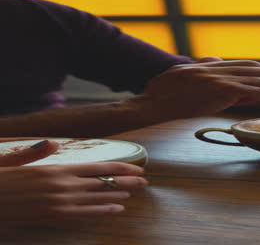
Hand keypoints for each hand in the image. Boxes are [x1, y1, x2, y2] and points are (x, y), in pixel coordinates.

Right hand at [0, 140, 147, 221]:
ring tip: (135, 192)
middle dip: (127, 181)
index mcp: (56, 168)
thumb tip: (55, 142)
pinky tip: (118, 209)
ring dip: (119, 195)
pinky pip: (85, 214)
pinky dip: (103, 211)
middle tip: (145, 181)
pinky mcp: (54, 216)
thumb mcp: (16, 159)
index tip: (136, 168)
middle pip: (103, 182)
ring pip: (98, 198)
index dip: (121, 168)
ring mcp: (60, 201)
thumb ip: (39, 152)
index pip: (98, 167)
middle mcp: (62, 184)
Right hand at [133, 57, 259, 120]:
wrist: (155, 104)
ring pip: (249, 77)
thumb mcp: (180, 73)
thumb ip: (199, 68)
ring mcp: (217, 79)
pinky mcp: (220, 91)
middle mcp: (213, 69)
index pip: (235, 63)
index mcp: (204, 66)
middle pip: (246, 67)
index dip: (253, 67)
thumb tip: (216, 62)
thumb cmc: (162, 94)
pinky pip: (246, 90)